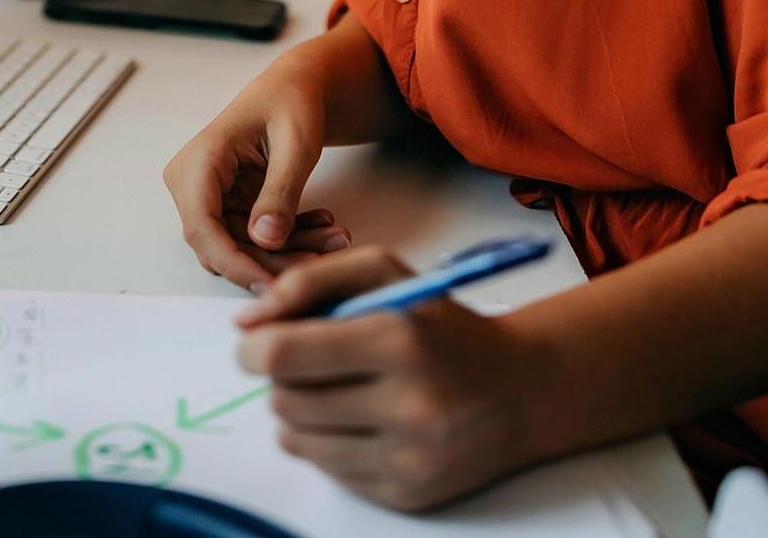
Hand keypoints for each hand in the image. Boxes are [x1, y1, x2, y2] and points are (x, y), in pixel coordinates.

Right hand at [162, 49, 351, 290]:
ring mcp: (210, 198)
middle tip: (323, 259)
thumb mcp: (296, 143)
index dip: (234, 263)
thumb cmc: (291, 102)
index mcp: (200, 161)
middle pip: (223, 244)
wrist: (294, 90)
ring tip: (334, 237)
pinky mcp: (228, 208)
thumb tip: (265, 239)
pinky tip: (321, 226)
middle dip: (273, 259)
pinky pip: (254, 239)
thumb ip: (281, 191)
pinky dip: (289, 238)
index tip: (272, 286)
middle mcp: (193, 183)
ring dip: (288, 251)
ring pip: (242, 248)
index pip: (202, 227)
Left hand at [232, 246, 551, 511]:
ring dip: (299, 411)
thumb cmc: (443, 326)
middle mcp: (407, 404)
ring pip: (296, 438)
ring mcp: (408, 457)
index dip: (252, 348)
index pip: (283, 356)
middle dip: (281, 377)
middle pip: (284, 400)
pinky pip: (326, 469)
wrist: (520, 391)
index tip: (255, 341)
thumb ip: (309, 281)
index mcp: (399, 340)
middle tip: (307, 362)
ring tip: (335, 389)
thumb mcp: (385, 273)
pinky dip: (327, 442)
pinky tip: (360, 420)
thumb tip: (247, 321)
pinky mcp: (406, 493)